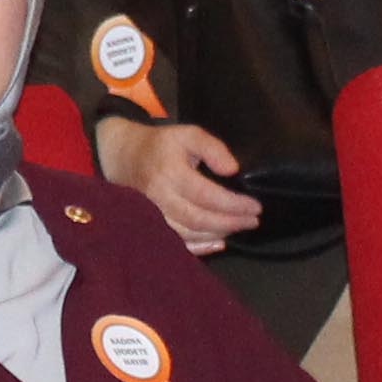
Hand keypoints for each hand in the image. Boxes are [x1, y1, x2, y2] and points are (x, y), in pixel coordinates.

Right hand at [98, 117, 262, 251]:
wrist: (126, 157)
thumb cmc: (162, 145)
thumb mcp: (188, 134)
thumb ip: (213, 148)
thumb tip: (233, 170)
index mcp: (170, 172)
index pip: (206, 195)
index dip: (233, 204)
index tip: (255, 206)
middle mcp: (161, 197)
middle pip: (199, 219)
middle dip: (230, 223)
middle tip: (253, 221)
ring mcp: (154, 215)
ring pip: (189, 234)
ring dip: (218, 234)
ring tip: (239, 227)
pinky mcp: (153, 225)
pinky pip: (176, 243)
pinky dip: (200, 247)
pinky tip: (219, 243)